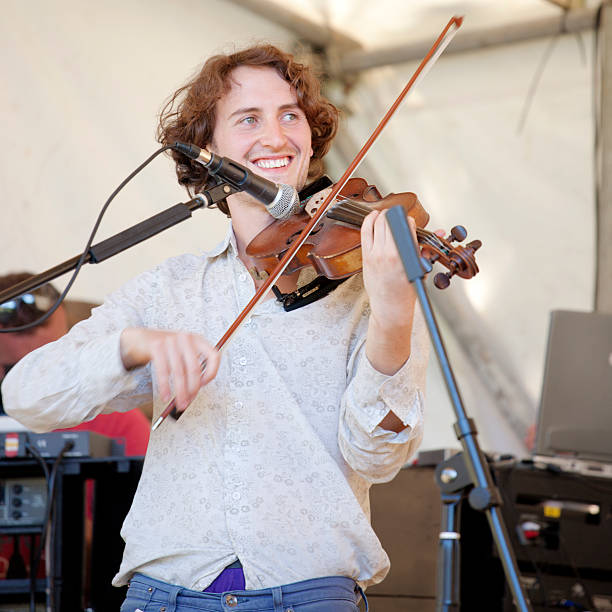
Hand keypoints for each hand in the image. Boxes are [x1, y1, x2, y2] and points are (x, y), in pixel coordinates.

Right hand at [120, 328, 219, 411]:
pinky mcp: (157, 346)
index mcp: (198, 340)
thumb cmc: (168, 349)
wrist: (144, 339)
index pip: (214, 356)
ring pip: (179, 373)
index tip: (204, 384)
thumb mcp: (185, 352)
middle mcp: (186, 338)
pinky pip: (163, 371)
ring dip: (180, 392)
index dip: (211, 372)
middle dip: (192, 389)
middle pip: (194, 369)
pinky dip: (165, 387)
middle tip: (189, 401)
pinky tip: (166, 396)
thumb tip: (195, 391)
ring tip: (180, 404)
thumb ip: (193, 367)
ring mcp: (171, 341)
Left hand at [361, 209, 416, 329]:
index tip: (410, 221)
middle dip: (394, 215)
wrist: (390, 308)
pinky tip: (372, 217)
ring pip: (377, 225)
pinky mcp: (366, 258)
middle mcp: (389, 254)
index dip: (409, 221)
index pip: (407, 228)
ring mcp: (375, 255)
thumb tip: (439, 232)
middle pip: (390, 222)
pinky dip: (368, 222)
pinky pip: (365, 233)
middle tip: (396, 214)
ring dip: (381, 215)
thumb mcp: (421, 269)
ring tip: (384, 214)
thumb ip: (427, 249)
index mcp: (405, 257)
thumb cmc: (406, 292)